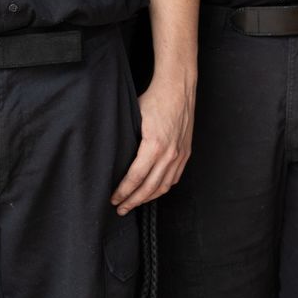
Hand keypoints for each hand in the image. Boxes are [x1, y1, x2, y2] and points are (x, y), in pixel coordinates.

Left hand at [112, 73, 194, 214]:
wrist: (178, 88)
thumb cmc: (154, 99)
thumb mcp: (133, 117)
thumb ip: (126, 138)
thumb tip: (112, 154)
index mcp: (155, 146)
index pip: (136, 177)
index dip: (123, 191)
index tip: (113, 198)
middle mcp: (170, 154)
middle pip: (149, 188)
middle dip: (133, 201)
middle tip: (120, 208)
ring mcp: (180, 155)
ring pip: (163, 186)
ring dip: (148, 198)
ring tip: (135, 203)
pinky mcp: (185, 152)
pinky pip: (174, 178)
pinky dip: (162, 188)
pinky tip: (153, 191)